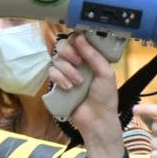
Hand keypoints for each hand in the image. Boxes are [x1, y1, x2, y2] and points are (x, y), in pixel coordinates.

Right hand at [48, 33, 125, 157]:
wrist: (97, 120)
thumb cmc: (105, 97)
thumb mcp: (105, 73)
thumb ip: (94, 55)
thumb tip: (79, 37)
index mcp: (91, 58)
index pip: (78, 40)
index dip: (77, 40)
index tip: (80, 46)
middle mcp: (77, 63)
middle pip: (63, 46)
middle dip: (69, 53)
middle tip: (78, 63)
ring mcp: (66, 73)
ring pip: (56, 59)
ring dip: (67, 70)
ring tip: (77, 83)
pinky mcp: (57, 84)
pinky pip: (51, 72)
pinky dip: (59, 78)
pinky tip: (68, 87)